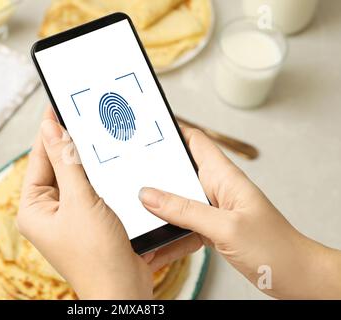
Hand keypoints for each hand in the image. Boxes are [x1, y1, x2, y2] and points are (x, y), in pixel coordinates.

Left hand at [17, 107, 152, 299]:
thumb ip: (65, 162)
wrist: (123, 288)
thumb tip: (51, 129)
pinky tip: (107, 162)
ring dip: (85, 159)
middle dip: (68, 145)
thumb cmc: (97, 256)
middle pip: (56, 167)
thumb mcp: (80, 201)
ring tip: (93, 135)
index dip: (48, 132)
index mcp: (34, 209)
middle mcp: (48, 212)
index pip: (38, 160)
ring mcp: (69, 216)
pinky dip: (98, 175)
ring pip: (75, 176)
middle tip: (79, 117)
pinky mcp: (89, 220)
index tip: (56, 108)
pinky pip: (89, 189)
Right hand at [139, 127, 340, 298]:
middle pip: (180, 173)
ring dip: (159, 210)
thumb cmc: (275, 247)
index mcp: (224, 176)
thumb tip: (149, 195)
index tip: (146, 130)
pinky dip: (169, 236)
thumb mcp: (225, 227)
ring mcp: (213, 210)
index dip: (173, 131)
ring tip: (137, 216)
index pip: (196, 142)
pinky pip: (183, 227)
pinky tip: (156, 246)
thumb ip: (185, 210)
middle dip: (155, 175)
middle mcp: (216, 189)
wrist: (295, 276)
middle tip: (129, 176)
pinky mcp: (211, 230)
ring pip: (178, 203)